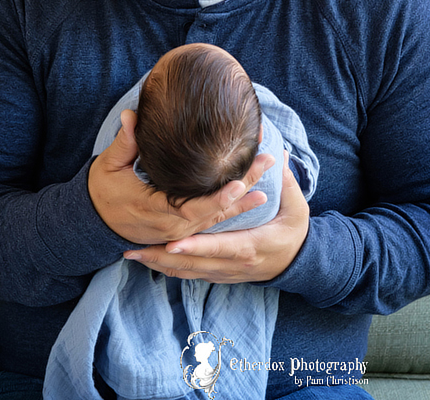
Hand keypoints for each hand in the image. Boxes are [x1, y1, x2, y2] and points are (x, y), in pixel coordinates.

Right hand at [88, 109, 275, 244]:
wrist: (96, 222)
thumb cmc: (104, 191)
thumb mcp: (109, 166)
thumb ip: (124, 143)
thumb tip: (131, 116)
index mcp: (156, 210)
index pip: (193, 208)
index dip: (218, 198)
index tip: (240, 183)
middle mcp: (173, 225)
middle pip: (214, 212)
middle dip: (243, 192)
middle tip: (267, 165)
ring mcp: (179, 231)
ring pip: (217, 220)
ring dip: (243, 202)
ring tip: (269, 186)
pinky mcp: (183, 229)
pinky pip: (212, 222)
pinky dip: (232, 208)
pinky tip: (253, 196)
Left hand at [123, 151, 309, 280]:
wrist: (299, 264)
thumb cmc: (295, 232)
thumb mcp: (295, 208)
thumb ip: (286, 182)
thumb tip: (276, 154)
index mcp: (248, 247)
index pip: (217, 247)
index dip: (194, 247)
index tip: (171, 243)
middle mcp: (231, 264)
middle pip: (192, 265)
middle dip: (161, 258)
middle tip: (132, 248)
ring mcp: (223, 273)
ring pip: (185, 272)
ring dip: (158, 264)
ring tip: (131, 253)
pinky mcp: (218, 275)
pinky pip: (189, 275)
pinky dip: (168, 269)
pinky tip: (148, 260)